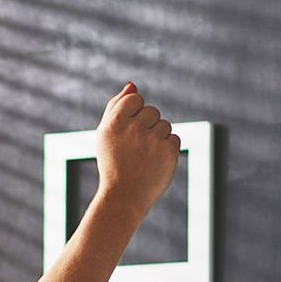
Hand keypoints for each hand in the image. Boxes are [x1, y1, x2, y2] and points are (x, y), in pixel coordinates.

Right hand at [95, 83, 179, 218]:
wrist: (123, 196)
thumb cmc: (113, 163)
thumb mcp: (106, 134)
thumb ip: (116, 106)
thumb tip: (132, 85)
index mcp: (114, 122)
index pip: (135, 98)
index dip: (134, 114)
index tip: (127, 132)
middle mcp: (133, 129)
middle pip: (152, 111)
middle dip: (147, 126)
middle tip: (134, 149)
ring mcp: (152, 140)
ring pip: (165, 124)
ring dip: (158, 137)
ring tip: (144, 157)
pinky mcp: (168, 152)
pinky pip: (174, 138)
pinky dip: (167, 149)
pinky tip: (154, 162)